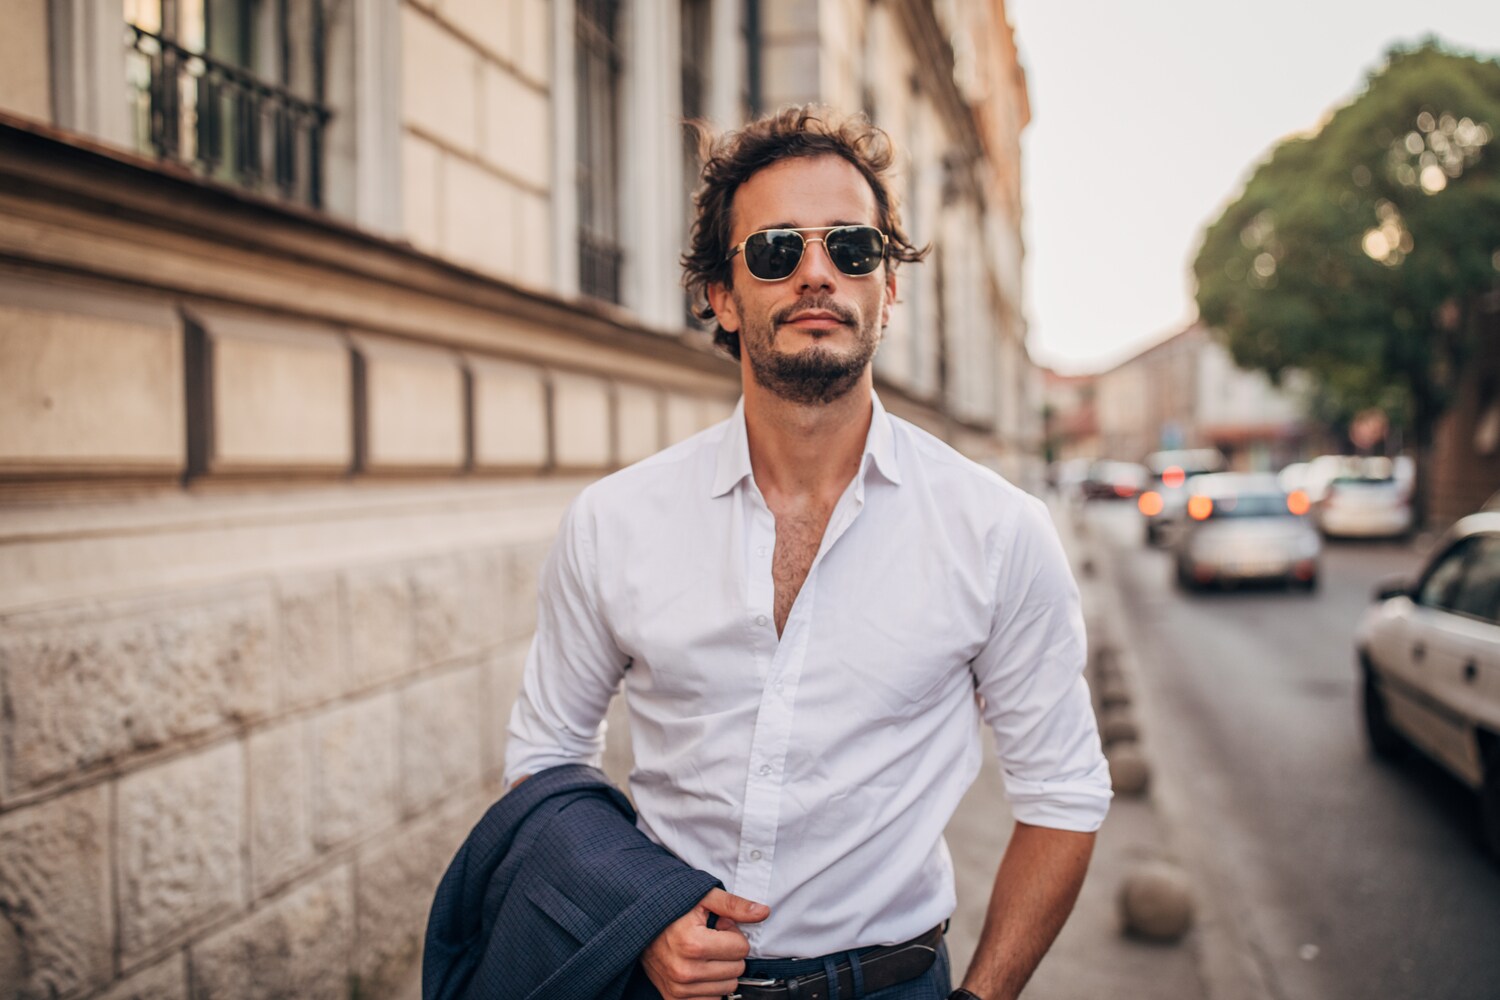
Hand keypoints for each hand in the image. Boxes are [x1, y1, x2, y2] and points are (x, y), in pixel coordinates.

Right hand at [641, 888, 769, 999]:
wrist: (638, 924)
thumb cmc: (672, 908)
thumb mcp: (703, 897)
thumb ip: (734, 905)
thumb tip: (763, 912)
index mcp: (693, 944)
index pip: (741, 948)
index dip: (733, 934)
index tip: (718, 927)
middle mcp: (685, 970)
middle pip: (737, 970)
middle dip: (729, 953)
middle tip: (711, 940)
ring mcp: (679, 988)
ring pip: (727, 988)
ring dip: (721, 971)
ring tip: (703, 953)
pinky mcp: (674, 998)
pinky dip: (711, 987)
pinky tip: (700, 969)